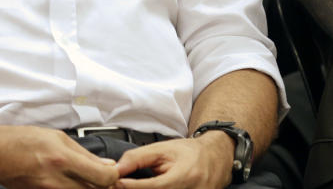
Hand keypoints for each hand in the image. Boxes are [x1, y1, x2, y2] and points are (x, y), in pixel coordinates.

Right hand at [0, 125, 118, 188]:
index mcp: (62, 159)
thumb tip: (106, 165)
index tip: (113, 172)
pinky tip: (71, 182)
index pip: (102, 177)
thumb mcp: (57, 137)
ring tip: (85, 178)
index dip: (113, 176)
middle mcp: (55, 180)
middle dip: (102, 185)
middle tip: (102, 177)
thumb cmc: (22, 140)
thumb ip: (84, 154)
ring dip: (87, 188)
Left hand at [113, 133, 232, 188]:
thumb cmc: (189, 153)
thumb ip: (138, 158)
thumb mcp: (163, 148)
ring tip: (136, 185)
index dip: (134, 186)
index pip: (155, 186)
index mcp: (185, 175)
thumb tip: (117, 169)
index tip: (118, 183)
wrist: (215, 158)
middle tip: (124, 185)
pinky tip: (148, 188)